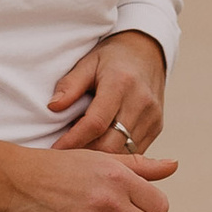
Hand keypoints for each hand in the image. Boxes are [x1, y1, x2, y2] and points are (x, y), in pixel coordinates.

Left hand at [49, 28, 164, 153]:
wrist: (146, 53)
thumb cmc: (111, 59)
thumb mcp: (87, 63)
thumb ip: (70, 85)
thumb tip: (54, 107)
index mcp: (121, 83)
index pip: (96, 123)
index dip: (74, 140)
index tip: (56, 149)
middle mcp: (141, 102)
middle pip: (111, 144)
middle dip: (85, 154)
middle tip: (65, 156)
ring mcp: (152, 117)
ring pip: (123, 152)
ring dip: (100, 157)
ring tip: (80, 155)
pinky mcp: (157, 127)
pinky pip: (134, 152)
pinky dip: (115, 155)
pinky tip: (99, 151)